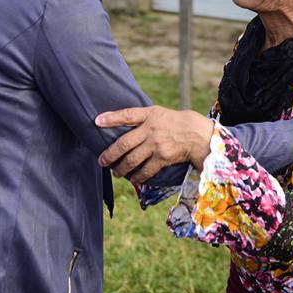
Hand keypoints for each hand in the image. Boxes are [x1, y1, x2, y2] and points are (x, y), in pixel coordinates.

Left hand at [95, 106, 212, 182]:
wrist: (196, 134)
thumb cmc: (173, 122)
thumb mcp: (158, 113)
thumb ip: (141, 118)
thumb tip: (119, 124)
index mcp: (149, 115)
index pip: (127, 115)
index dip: (111, 118)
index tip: (97, 121)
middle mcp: (151, 129)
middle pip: (124, 143)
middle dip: (110, 154)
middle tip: (102, 161)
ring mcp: (156, 144)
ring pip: (132, 159)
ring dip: (121, 168)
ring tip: (115, 172)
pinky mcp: (163, 157)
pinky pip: (146, 170)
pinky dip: (138, 177)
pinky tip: (133, 179)